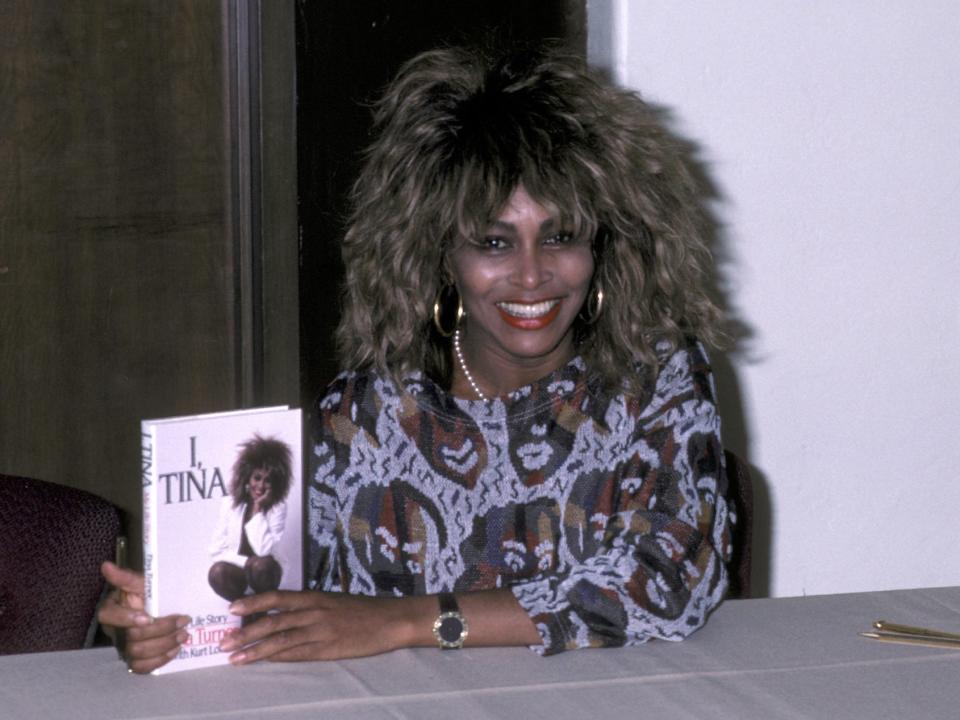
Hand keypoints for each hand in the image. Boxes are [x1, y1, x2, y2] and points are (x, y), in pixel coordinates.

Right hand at [98, 561, 190, 673]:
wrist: (162, 607)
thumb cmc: (148, 593)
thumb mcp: (141, 582)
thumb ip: (125, 577)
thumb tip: (106, 566)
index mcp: (112, 609)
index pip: (108, 616)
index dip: (127, 619)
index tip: (148, 617)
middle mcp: (115, 631)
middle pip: (131, 638)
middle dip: (159, 630)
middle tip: (182, 621)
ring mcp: (124, 647)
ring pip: (137, 654)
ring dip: (163, 645)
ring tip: (183, 634)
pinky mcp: (135, 660)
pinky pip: (142, 667)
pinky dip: (160, 660)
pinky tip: (176, 649)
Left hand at [219, 590, 421, 664]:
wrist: (390, 619)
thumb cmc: (363, 611)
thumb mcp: (333, 602)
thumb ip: (310, 608)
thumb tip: (284, 615)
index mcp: (314, 597)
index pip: (276, 597)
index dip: (252, 602)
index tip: (231, 608)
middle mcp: (313, 611)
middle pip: (272, 620)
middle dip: (245, 631)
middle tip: (223, 641)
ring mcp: (320, 630)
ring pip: (280, 639)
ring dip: (255, 649)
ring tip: (234, 657)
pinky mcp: (328, 648)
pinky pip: (298, 653)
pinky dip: (278, 658)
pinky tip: (264, 662)